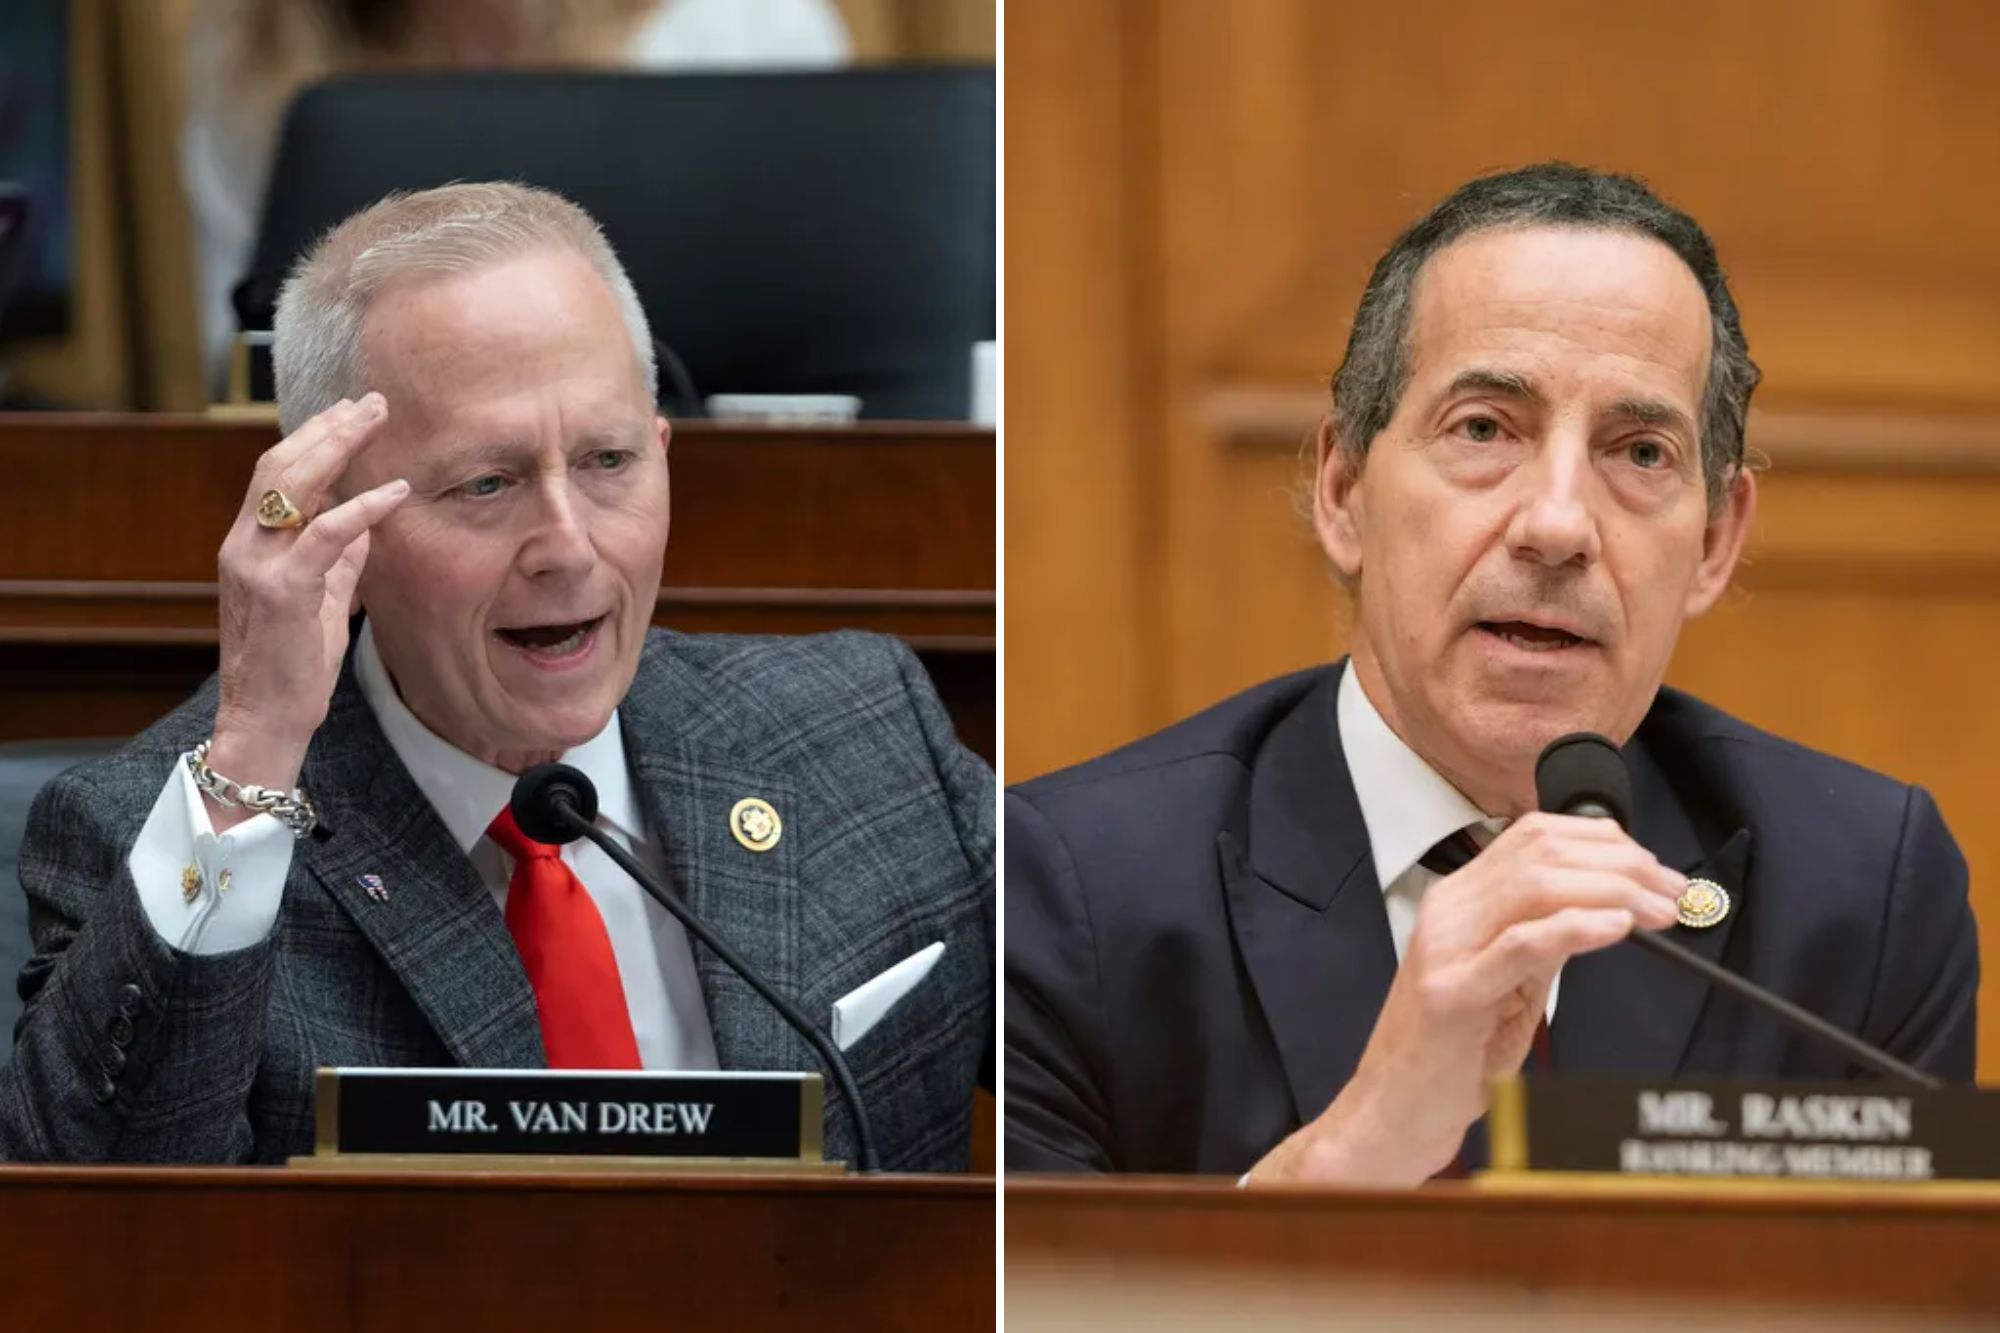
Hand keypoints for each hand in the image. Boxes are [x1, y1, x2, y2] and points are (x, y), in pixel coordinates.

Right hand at [206, 394, 408, 828]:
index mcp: (248, 545)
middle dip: (327, 427)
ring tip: (376, 420)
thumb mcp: (320, 599)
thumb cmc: (294, 664)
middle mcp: (244, 546)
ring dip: (339, 447)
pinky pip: (326, 536)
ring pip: (293, 485)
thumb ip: (338, 559)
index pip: (276, 473)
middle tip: (371, 400)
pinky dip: (362, 508)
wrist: (265, 719)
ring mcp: (257, 566)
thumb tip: (365, 520)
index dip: (313, 436)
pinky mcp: (282, 591)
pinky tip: (395, 491)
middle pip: (281, 464)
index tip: (350, 411)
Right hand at [1247, 812, 1683, 1184]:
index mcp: (1458, 899)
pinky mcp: (1452, 994)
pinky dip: (1576, 926)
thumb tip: (1606, 907)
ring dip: (1613, 890)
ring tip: (1658, 911)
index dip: (1604, 841)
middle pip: (1541, 852)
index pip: (1533, 836)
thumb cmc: (1453, 1051)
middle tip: (1672, 893)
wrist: (1394, 1107)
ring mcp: (1445, 948)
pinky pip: (1522, 943)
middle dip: (1622, 864)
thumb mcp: (1506, 981)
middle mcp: (1447, 911)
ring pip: (1535, 885)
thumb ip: (1542, 940)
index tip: (1653, 869)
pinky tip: (1616, 926)